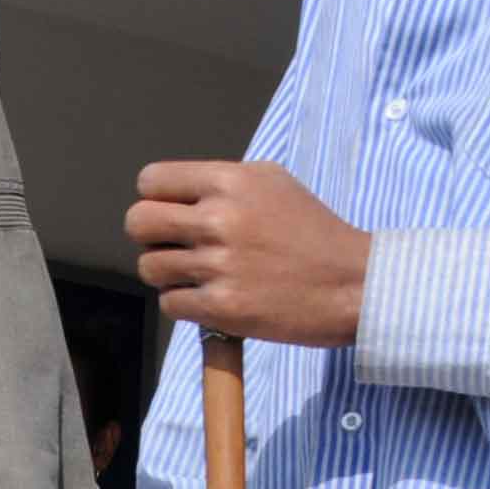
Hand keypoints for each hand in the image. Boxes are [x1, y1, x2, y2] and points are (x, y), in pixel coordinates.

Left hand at [129, 160, 367, 345]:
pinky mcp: (221, 307)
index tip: (170, 213)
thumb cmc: (313, 233)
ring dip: (167, 274)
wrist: (351, 283)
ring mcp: (218, 264)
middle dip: (149, 237)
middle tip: (174, 247)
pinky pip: (170, 303)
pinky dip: (185, 304)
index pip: (151, 181)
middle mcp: (220, 218)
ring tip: (198, 275)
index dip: (154, 199)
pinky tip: (211, 298)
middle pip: (138, 223)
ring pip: (150, 267)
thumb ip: (222, 183)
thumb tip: (175, 194)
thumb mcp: (273, 183)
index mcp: (230, 181)